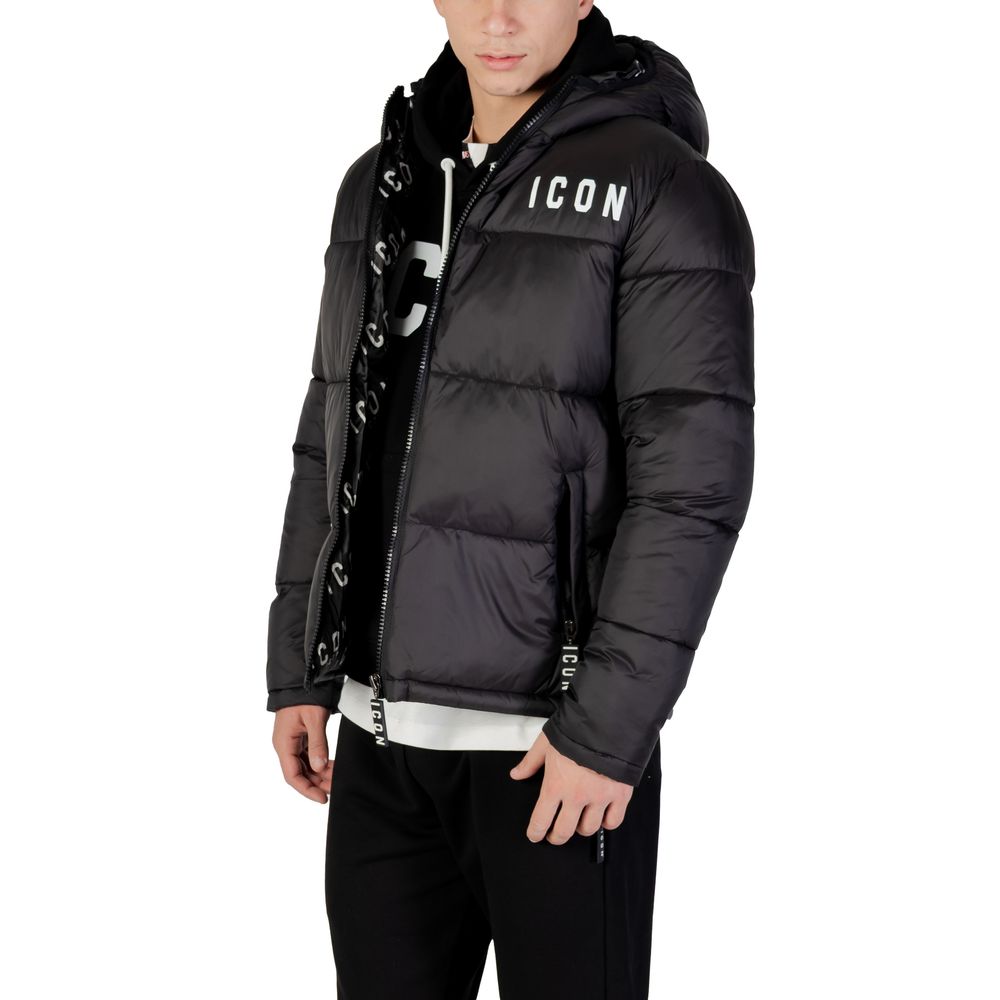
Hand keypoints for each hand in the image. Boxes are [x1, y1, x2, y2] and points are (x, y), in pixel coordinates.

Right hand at [272, 705, 333, 802]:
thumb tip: (319, 767)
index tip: (322, 798)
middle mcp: (285, 745)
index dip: (307, 790)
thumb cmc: (305, 697)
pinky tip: (331, 766)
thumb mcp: (314, 719)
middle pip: (299, 773)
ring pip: (305, 766)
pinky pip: (308, 756)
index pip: (293, 775)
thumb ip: (317, 744)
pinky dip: (320, 763)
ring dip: (319, 774)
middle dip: (317, 783)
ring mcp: (292, 742)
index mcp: (283, 744)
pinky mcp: (299, 737)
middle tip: (335, 788)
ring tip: (336, 778)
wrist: (302, 679)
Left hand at [509, 731, 633, 844]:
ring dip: (581, 828)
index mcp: (556, 785)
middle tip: (554, 835)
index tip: (535, 835)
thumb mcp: (546, 742)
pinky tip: (601, 817)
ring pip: (589, 829)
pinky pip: (613, 822)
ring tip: (578, 822)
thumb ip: (531, 761)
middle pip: (564, 832)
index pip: (541, 820)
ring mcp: (599, 797)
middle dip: (556, 837)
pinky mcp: (620, 795)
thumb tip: (517, 773)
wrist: (608, 720)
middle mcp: (577, 795)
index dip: (535, 832)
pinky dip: (607, 823)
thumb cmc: (576, 729)